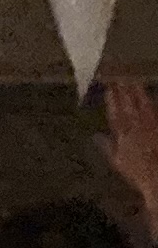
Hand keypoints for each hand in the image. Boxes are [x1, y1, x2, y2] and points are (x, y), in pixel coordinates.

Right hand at [103, 78, 157, 218]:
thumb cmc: (137, 171)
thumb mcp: (117, 161)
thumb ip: (107, 146)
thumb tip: (96, 136)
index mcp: (122, 134)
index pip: (115, 111)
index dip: (112, 98)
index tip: (109, 86)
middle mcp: (136, 125)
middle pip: (128, 104)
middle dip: (124, 90)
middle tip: (120, 76)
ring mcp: (150, 124)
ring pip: (142, 103)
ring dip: (137, 91)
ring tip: (134, 80)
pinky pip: (153, 109)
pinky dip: (150, 101)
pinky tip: (148, 96)